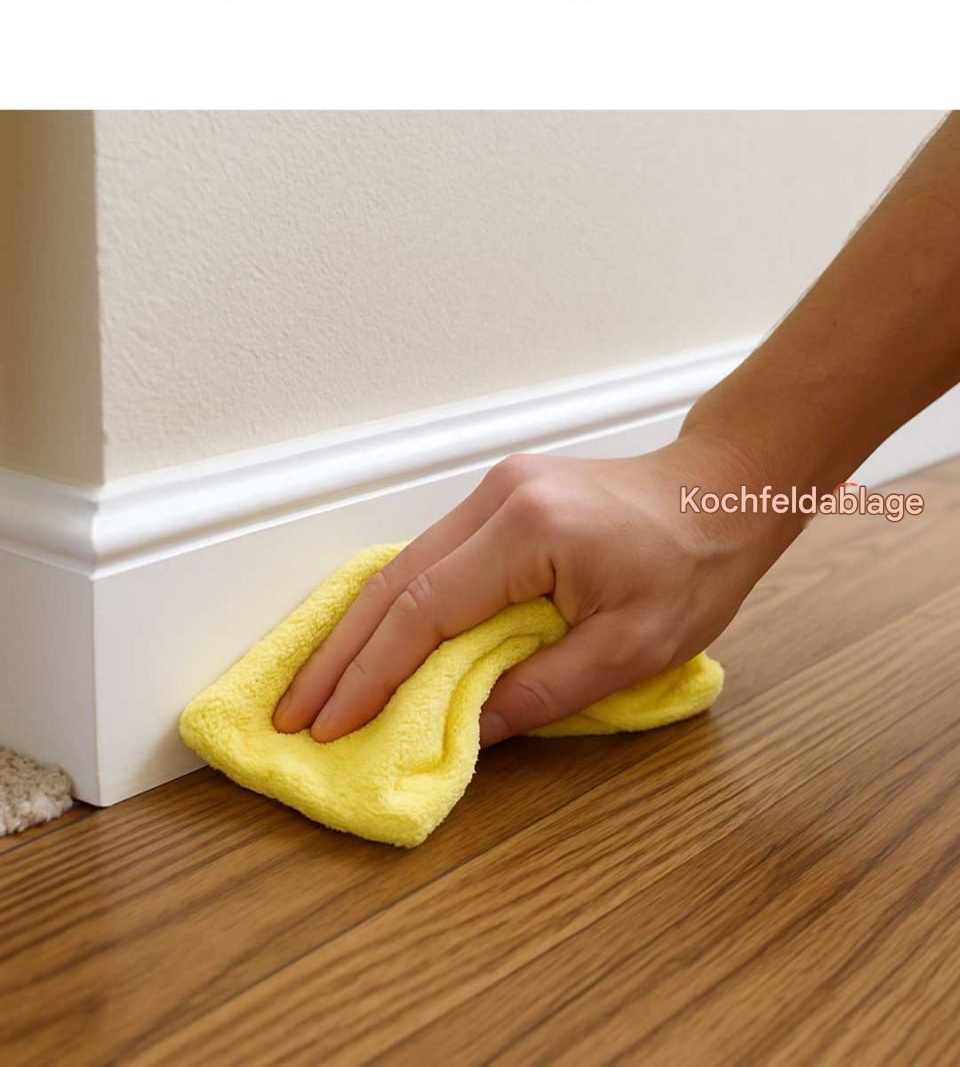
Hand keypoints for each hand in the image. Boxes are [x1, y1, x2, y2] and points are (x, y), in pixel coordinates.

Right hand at [273, 434, 795, 745]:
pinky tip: (369, 640)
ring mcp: (494, 490)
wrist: (720, 494)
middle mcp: (497, 497)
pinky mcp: (500, 498)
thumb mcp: (631, 648)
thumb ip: (542, 689)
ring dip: (358, 630)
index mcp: (529, 530)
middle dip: (340, 654)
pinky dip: (395, 606)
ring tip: (316, 686)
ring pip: (403, 565)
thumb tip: (466, 726)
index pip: (424, 609)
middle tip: (291, 713)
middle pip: (395, 581)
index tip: (330, 723)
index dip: (371, 672)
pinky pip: (431, 556)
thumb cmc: (692, 567)